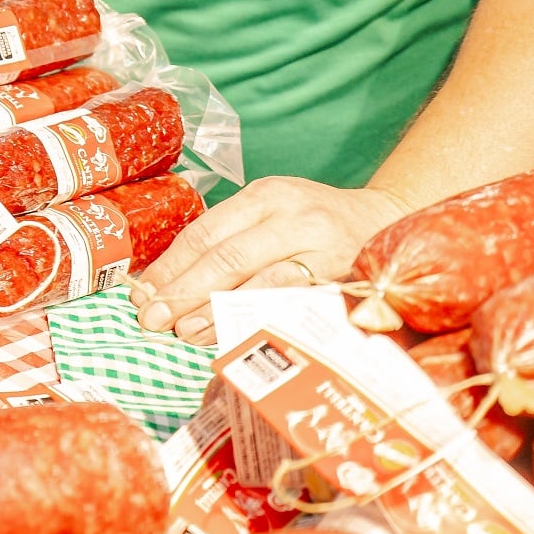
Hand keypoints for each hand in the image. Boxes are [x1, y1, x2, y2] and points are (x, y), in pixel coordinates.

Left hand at [135, 176, 410, 342]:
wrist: (392, 220)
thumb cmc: (318, 221)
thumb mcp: (274, 212)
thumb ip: (231, 238)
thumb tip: (169, 280)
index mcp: (266, 196)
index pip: (205, 233)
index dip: (170, 266)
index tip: (141, 293)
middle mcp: (292, 218)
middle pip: (225, 258)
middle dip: (183, 292)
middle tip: (151, 318)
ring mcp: (320, 249)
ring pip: (258, 283)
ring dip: (216, 312)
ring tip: (184, 332)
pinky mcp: (341, 280)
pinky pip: (293, 305)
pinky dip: (259, 322)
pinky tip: (234, 337)